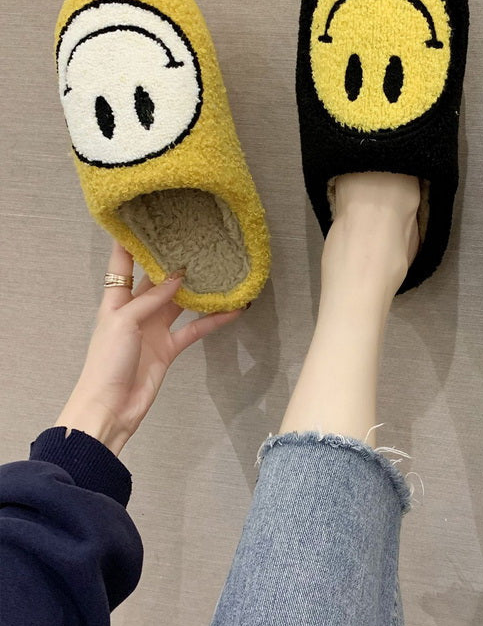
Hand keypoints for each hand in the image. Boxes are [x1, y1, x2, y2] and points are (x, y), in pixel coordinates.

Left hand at [56, 241, 242, 454]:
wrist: (111, 407)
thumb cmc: (107, 362)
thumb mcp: (124, 322)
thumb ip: (151, 298)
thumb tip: (177, 277)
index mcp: (116, 300)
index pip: (121, 264)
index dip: (129, 242)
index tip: (143, 219)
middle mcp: (136, 310)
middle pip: (156, 280)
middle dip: (172, 261)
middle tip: (194, 240)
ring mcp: (154, 329)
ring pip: (180, 302)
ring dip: (197, 289)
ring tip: (218, 270)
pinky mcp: (169, 348)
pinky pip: (194, 328)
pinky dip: (212, 320)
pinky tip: (232, 310)